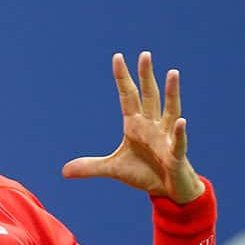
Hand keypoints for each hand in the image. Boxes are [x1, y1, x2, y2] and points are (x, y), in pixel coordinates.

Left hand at [62, 51, 204, 203]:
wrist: (167, 190)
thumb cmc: (144, 173)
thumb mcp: (112, 169)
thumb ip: (90, 167)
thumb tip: (64, 171)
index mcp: (135, 125)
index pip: (128, 97)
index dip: (123, 78)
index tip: (118, 57)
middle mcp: (152, 126)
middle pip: (149, 96)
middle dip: (146, 76)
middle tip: (144, 54)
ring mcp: (166, 138)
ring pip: (169, 111)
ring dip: (171, 93)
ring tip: (173, 73)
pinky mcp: (176, 155)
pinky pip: (178, 141)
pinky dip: (178, 132)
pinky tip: (181, 121)